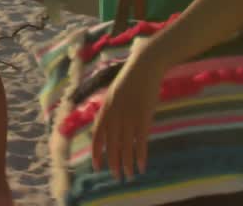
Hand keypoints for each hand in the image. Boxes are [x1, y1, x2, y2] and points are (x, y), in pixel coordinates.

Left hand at [90, 47, 166, 180]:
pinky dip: (140, 155)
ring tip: (128, 175)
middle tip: (115, 176)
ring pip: (126, 145)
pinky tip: (141, 165)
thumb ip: (110, 111)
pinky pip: (141, 141)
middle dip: (112, 161)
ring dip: (127, 162)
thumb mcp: (113, 94)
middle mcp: (115, 114)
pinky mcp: (144, 116)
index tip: (97, 166)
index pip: (97, 135)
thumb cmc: (130, 79)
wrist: (145, 66)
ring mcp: (129, 116)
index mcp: (105, 109)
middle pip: (112, 144)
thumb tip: (107, 127)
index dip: (97, 152)